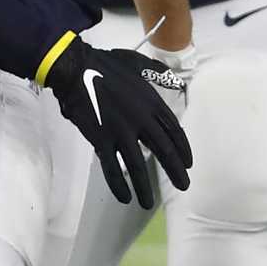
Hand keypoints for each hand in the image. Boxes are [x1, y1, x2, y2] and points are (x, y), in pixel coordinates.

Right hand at [44, 40, 192, 208]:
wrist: (78, 69)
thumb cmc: (107, 64)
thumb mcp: (139, 63)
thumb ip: (157, 72)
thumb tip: (172, 79)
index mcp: (152, 102)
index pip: (173, 130)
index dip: (182, 148)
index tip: (188, 163)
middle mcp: (142, 119)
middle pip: (164, 149)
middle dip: (175, 170)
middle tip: (184, 186)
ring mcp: (122, 131)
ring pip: (138, 165)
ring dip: (145, 186)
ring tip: (150, 203)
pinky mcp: (101, 139)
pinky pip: (112, 168)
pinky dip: (118, 184)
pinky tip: (124, 197)